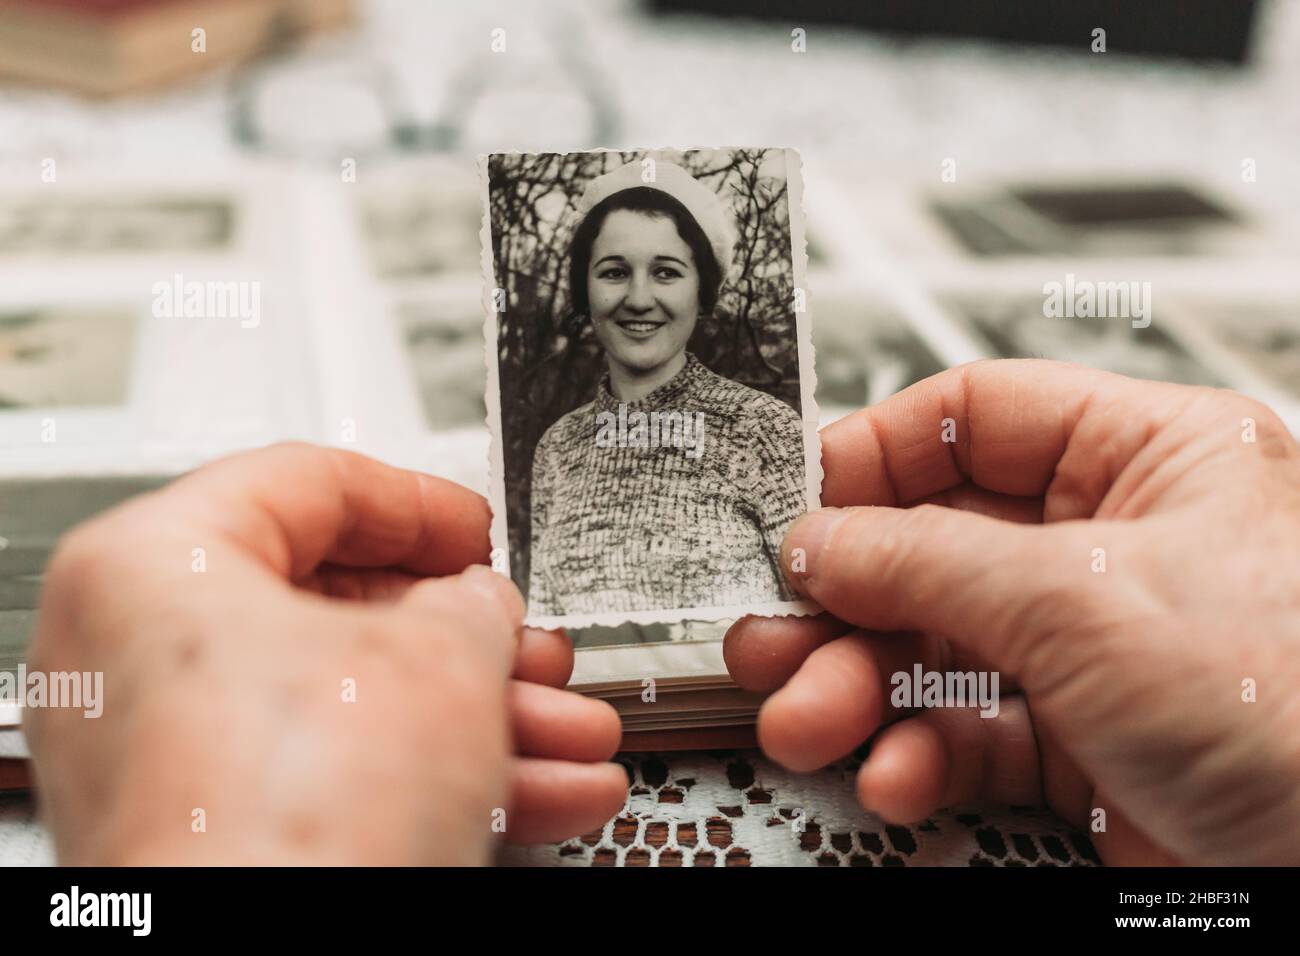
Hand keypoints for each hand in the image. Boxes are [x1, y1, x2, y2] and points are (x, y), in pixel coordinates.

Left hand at [23, 443, 625, 864]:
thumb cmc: (299, 815)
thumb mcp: (440, 657)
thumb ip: (470, 604)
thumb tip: (477, 609)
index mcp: (156, 565)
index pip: (307, 485)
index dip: (418, 503)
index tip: (475, 530)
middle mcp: (140, 660)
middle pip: (341, 612)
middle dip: (474, 642)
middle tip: (532, 649)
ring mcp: (169, 758)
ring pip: (357, 705)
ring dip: (485, 720)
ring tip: (570, 736)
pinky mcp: (208, 838)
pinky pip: (338, 776)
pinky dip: (439, 777)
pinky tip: (541, 791)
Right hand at [725, 360, 1299, 864]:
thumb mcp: (1083, 600)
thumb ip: (927, 562)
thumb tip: (819, 542)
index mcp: (1147, 458)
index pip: (974, 417)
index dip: (874, 454)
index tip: (797, 504)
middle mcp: (1115, 546)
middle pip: (934, 546)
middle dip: (848, 600)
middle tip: (777, 634)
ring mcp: (1094, 651)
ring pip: (937, 648)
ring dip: (860, 688)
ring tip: (808, 718)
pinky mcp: (1083, 744)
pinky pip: (968, 731)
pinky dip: (919, 755)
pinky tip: (897, 774)